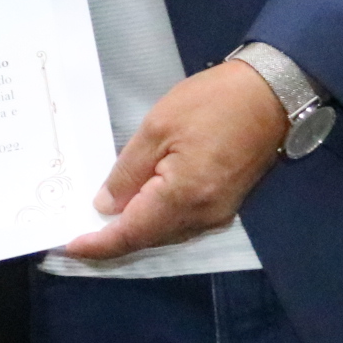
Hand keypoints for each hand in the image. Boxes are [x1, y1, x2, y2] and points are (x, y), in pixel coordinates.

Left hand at [59, 58, 287, 260]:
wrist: (271, 94)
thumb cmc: (211, 103)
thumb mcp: (156, 128)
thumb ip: (128, 171)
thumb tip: (107, 206)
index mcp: (184, 197)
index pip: (133, 233)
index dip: (101, 244)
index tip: (71, 247)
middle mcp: (204, 216)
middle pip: (150, 238)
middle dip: (114, 240)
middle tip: (80, 234)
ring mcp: (219, 213)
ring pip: (167, 233)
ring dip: (135, 231)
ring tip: (101, 224)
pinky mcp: (226, 204)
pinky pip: (183, 222)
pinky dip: (157, 220)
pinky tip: (138, 209)